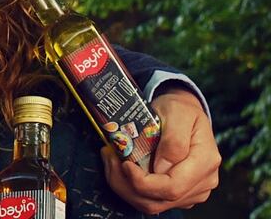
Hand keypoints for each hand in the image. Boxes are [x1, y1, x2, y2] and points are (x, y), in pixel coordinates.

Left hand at [101, 88, 220, 213]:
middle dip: (126, 184)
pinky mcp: (179, 193)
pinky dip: (130, 187)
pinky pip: (151, 200)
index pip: (172, 187)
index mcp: (205, 162)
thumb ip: (173, 141)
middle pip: (159, 201)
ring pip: (152, 204)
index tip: (124, 164)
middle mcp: (203, 182)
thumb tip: (162, 168)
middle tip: (109, 158)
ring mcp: (192, 191)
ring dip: (124, 186)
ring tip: (111, 161)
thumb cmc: (180, 110)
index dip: (143, 182)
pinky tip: (119, 168)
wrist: (184, 112)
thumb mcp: (177, 113)